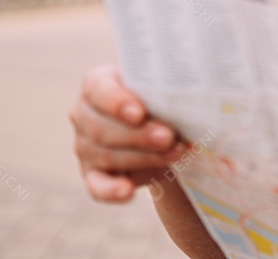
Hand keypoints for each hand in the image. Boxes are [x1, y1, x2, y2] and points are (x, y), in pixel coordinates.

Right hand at [70, 65, 185, 201]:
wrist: (163, 127)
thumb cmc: (161, 97)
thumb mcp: (162, 86)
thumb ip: (167, 85)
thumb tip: (193, 88)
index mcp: (97, 85)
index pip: (98, 90)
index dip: (117, 103)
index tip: (140, 113)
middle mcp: (84, 115)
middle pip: (103, 128)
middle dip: (140, 135)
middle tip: (169, 137)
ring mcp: (85, 147)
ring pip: (108, 155)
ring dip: (144, 157)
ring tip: (176, 153)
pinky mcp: (94, 175)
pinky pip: (97, 187)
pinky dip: (111, 191)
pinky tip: (127, 192)